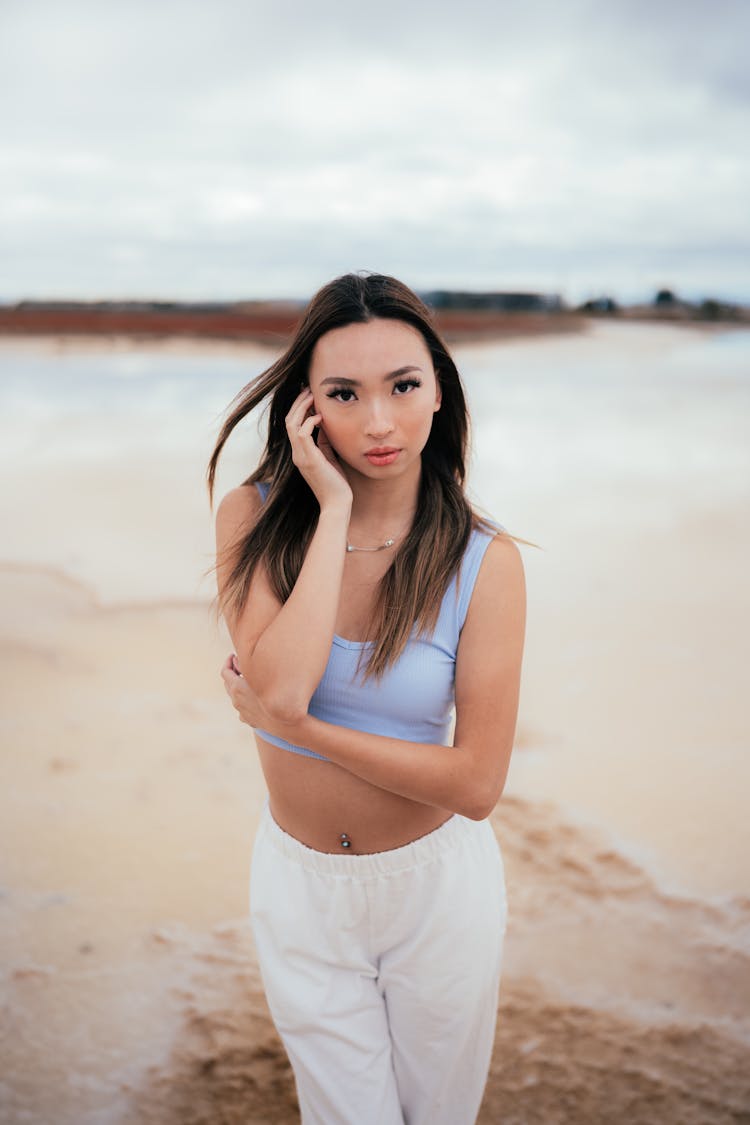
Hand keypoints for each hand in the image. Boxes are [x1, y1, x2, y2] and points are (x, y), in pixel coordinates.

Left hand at [220, 655, 306, 740]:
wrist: (286, 720)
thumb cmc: (276, 692)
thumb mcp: (260, 674)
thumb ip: (247, 665)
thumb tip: (237, 659)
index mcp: (236, 688)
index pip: (225, 672)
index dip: (228, 662)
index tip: (233, 655)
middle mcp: (236, 701)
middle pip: (228, 684)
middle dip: (232, 673)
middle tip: (241, 665)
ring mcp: (241, 712)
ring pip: (235, 696)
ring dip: (239, 687)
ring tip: (250, 680)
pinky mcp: (248, 720)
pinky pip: (243, 708)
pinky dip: (246, 700)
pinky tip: (256, 697)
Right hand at [285, 388, 351, 509]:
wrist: (338, 504)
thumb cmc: (337, 484)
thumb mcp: (330, 458)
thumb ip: (324, 443)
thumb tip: (325, 426)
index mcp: (301, 453)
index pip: (293, 425)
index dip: (299, 408)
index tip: (309, 395)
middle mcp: (297, 454)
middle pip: (289, 420)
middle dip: (298, 402)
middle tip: (308, 388)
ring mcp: (301, 456)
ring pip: (292, 424)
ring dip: (302, 407)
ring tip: (313, 395)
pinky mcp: (309, 459)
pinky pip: (302, 433)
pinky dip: (310, 421)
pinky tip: (321, 416)